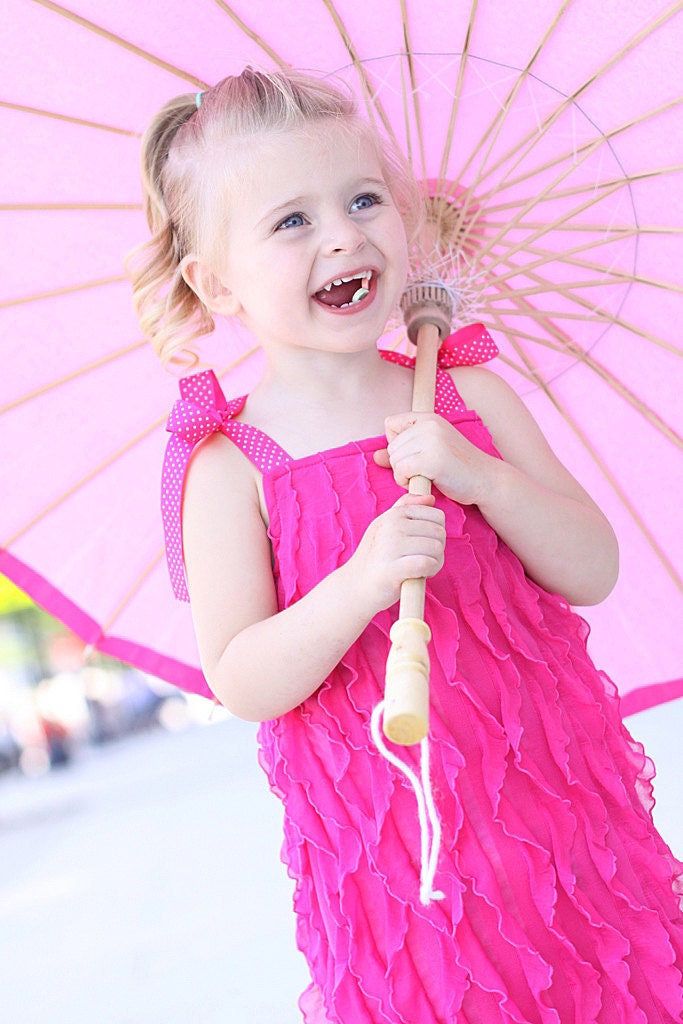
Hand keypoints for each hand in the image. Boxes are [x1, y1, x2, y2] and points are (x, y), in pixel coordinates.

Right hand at [347, 493, 445, 614]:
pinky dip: (429, 571)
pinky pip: (427, 563)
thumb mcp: (385, 526)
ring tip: (418, 569)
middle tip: (421, 560)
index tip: (422, 545)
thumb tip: (430, 497)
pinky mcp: (393, 569)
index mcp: (393, 515)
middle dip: (437, 549)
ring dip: (434, 563)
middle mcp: (392, 527)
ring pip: (436, 549)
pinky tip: (419, 576)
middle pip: (439, 533)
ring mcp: (391, 547)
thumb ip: (405, 508)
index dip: (436, 534)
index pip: (437, 516)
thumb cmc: (375, 557)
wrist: (354, 586)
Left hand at [374, 411, 495, 505]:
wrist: (486, 480)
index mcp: (429, 418)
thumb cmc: (457, 468)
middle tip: (420, 472)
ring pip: (395, 459)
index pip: (390, 423)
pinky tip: (422, 483)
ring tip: (423, 477)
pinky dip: (406, 482)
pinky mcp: (433, 460)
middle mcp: (430, 425)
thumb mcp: (429, 453)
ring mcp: (432, 441)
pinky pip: (401, 471)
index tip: (413, 454)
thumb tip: (375, 456)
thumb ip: (402, 453)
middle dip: (400, 463)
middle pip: (391, 445)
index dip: (395, 443)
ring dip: (402, 475)